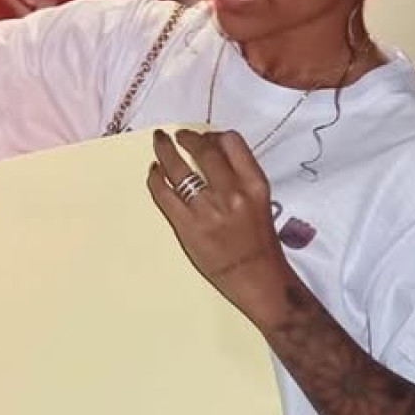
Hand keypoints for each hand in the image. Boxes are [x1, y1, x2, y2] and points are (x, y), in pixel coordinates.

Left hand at [147, 128, 284, 315]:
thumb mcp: (261, 202)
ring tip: (160, 142)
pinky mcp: (187, 227)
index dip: (214, 136)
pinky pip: (164, 194)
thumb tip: (214, 156)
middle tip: (178, 134)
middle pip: (203, 151)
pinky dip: (155, 179)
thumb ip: (241, 178)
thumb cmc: (261, 242)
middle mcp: (231, 193)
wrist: (258, 279)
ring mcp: (207, 210)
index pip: (231, 143)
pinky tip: (154, 172)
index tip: (206, 136)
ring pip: (178, 169)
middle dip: (187, 138)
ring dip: (165, 151)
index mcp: (254, 184)